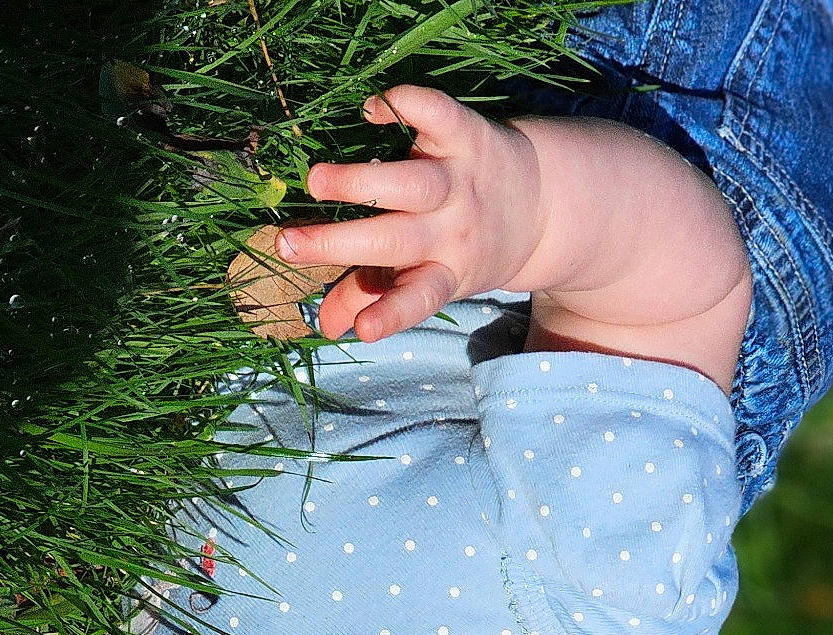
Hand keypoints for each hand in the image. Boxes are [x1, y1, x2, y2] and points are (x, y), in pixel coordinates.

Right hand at [273, 85, 545, 343]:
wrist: (546, 203)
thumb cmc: (467, 247)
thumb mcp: (434, 280)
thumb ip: (375, 296)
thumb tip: (327, 327)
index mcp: (445, 273)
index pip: (417, 299)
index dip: (391, 313)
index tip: (363, 330)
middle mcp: (452, 230)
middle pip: (394, 241)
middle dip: (339, 243)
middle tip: (287, 242)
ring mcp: (460, 181)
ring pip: (409, 184)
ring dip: (360, 182)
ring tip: (315, 181)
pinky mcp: (468, 135)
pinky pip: (436, 114)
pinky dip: (404, 105)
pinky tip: (370, 110)